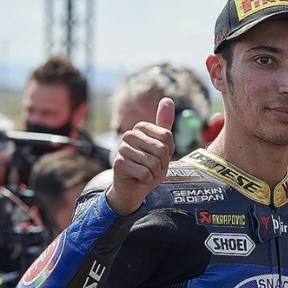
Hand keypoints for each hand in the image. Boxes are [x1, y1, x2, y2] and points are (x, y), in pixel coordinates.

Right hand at [107, 97, 175, 214]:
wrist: (134, 188)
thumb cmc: (149, 166)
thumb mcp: (162, 145)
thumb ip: (164, 125)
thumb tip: (167, 99)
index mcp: (140, 128)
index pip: (167, 137)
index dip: (168, 151)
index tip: (160, 157)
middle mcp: (129, 135)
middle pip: (162, 149)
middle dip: (162, 164)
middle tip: (153, 168)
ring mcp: (122, 149)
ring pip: (154, 163)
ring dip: (155, 173)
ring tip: (146, 173)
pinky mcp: (118, 164)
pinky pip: (145, 173)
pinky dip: (147, 180)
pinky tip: (139, 178)